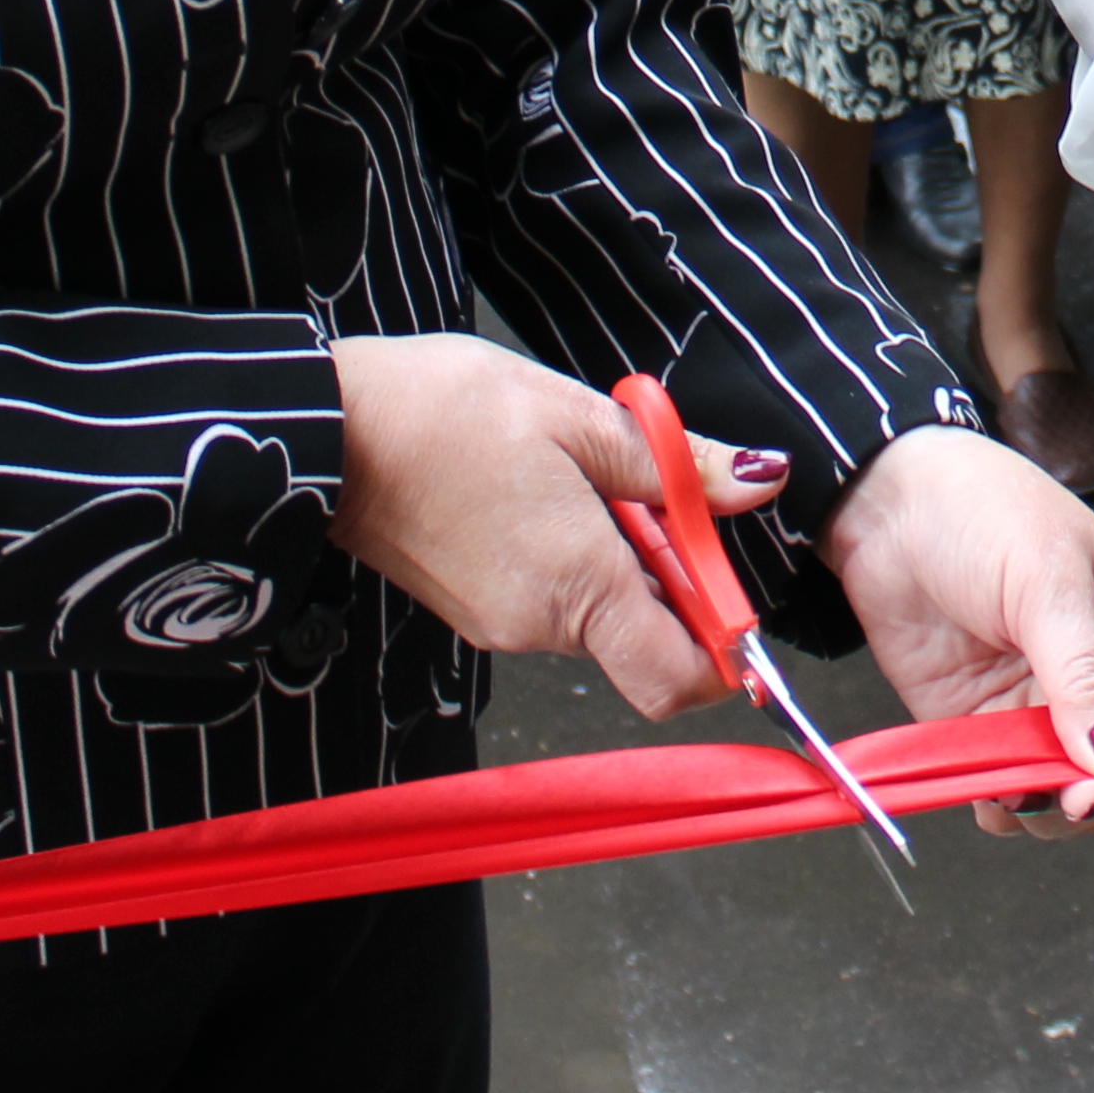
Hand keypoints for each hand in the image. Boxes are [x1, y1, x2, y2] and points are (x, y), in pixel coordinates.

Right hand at [330, 333, 775, 718]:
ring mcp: (503, 624)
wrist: (332, 430)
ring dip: (625, 558)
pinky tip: (554, 491)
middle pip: (648, 638)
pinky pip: (558, 600)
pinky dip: (580, 558)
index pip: (678, 678)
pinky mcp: (478, 609)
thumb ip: (677, 465)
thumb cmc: (445, 414)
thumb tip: (761, 480)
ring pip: (604, 614)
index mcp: (578, 585)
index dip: (726, 646)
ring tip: (595, 477)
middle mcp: (540, 625)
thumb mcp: (581, 417)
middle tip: (662, 493)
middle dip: (675, 575)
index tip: (736, 585)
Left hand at [828, 427, 1093, 837]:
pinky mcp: (979, 722)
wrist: (884, 503)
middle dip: (1080, 789)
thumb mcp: (1044, 582)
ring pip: (1055, 784)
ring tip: (1009, 792)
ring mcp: (1034, 703)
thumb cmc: (981, 509)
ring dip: (1035, 802)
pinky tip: (982, 794)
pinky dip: (992, 799)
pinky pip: (999, 781)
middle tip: (1050, 800)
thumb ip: (1081, 674)